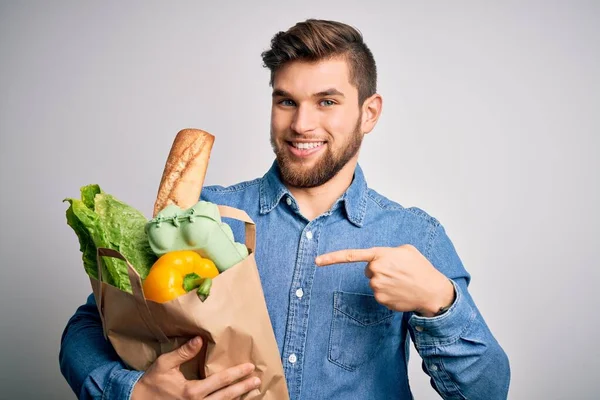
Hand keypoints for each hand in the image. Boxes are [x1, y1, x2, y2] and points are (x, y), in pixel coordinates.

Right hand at [131, 336, 260, 399]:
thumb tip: (199, 339)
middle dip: (243, 388)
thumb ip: (183, 352)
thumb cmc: (151, 383)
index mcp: (192, 392)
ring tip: (250, 391)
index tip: (250, 367)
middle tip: (257, 380)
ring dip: (237, 398)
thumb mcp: (165, 364)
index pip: (221, 381)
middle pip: (227, 397)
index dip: (237, 374)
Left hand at [315, 245, 454, 316]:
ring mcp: (377, 286)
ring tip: (401, 281)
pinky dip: (388, 293)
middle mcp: (375, 270)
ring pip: (374, 282)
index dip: (332, 258)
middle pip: (368, 270)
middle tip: (397, 271)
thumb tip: (378, 261)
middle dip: (379, 270)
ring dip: (385, 281)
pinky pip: (379, 293)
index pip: (351, 255)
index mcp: (380, 255)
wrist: (431, 290)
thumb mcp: (406, 250)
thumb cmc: (420, 268)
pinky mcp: (380, 299)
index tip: (317, 261)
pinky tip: (400, 291)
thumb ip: (388, 252)